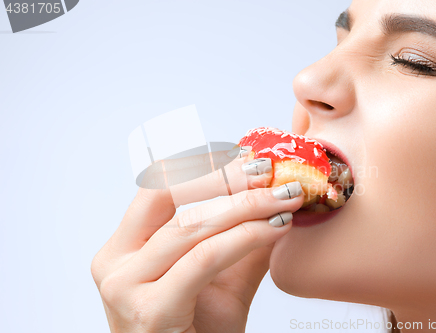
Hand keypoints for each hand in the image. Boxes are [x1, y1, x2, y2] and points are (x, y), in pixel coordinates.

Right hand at [91, 151, 303, 332]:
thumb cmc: (200, 332)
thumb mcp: (222, 277)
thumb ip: (241, 238)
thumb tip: (274, 196)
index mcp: (124, 248)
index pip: (157, 189)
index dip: (202, 166)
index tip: (245, 157)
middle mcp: (115, 263)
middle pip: (170, 198)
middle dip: (224, 178)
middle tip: (267, 170)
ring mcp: (125, 287)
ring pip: (192, 226)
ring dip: (246, 205)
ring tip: (284, 197)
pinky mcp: (149, 310)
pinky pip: (205, 258)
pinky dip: (246, 236)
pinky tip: (276, 227)